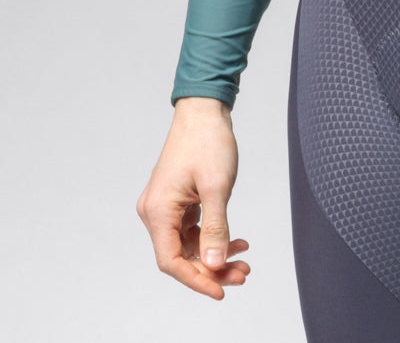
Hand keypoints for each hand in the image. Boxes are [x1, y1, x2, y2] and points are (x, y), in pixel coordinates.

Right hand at [137, 97, 252, 298]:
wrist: (204, 110)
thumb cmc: (208, 141)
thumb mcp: (217, 187)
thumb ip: (215, 229)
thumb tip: (213, 266)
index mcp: (158, 211)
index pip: (171, 261)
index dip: (196, 280)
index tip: (222, 290)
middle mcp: (155, 212)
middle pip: (180, 256)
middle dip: (211, 268)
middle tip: (243, 274)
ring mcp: (165, 207)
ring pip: (188, 245)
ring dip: (214, 255)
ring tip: (244, 260)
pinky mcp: (176, 201)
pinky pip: (191, 230)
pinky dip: (212, 238)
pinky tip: (236, 242)